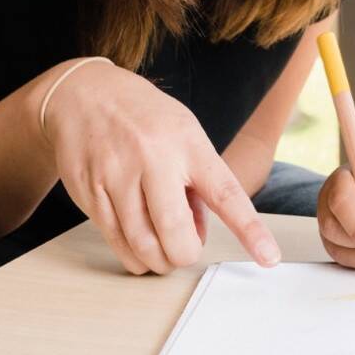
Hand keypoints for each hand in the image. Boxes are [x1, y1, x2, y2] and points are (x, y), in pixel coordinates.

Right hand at [41, 60, 279, 275]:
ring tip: (162, 250)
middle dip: (185, 254)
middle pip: (175, 233)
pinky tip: (138, 246)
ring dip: (158, 260)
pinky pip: (115, 241)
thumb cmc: (146, 118)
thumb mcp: (185, 134)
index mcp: (188, 143)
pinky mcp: (90, 191)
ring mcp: (117, 175)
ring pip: (143, 244)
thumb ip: (197, 183)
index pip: (225, 193)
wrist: (84, 93)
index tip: (269, 257)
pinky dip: (132, 254)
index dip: (250, 230)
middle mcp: (153, 158)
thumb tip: (195, 235)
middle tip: (185, 250)